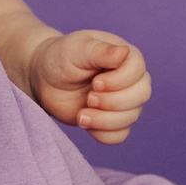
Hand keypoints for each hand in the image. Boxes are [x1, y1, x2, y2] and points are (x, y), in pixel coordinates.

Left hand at [30, 30, 151, 144]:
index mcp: (125, 57)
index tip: (95, 82)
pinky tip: (86, 123)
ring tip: (81, 114)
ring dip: (105, 120)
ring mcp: (122, 102)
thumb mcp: (77, 49)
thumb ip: (100, 51)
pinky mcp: (111, 121)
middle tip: (89, 98)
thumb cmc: (61, 57)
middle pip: (141, 95)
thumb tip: (124, 52)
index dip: (119, 81)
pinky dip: (103, 134)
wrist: (44, 79)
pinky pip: (119, 135)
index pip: (138, 71)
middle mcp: (129, 79)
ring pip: (131, 117)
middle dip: (113, 101)